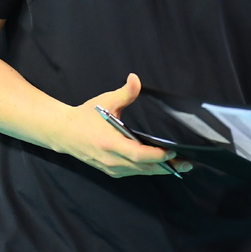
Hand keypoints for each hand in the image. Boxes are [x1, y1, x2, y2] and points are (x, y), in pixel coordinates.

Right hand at [54, 73, 191, 177]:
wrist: (63, 133)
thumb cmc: (85, 116)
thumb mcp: (105, 102)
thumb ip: (124, 93)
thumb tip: (136, 78)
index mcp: (110, 143)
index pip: (138, 154)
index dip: (157, 155)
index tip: (174, 150)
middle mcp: (111, 159)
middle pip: (144, 168)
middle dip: (167, 167)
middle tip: (187, 163)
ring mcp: (111, 168)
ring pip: (140, 172)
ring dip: (160, 170)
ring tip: (180, 165)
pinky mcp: (110, 171)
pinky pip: (133, 173)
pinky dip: (147, 170)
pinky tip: (160, 166)